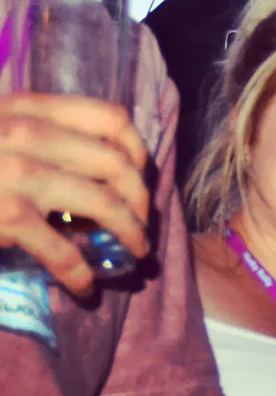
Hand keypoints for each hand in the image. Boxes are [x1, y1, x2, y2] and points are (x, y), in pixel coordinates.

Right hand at [0, 93, 150, 296]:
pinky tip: (84, 287)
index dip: (138, 150)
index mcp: (28, 107)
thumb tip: (98, 162)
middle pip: (118, 165)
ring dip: (129, 234)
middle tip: (142, 224)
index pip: (112, 119)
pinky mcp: (6, 215)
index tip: (140, 175)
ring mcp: (18, 174)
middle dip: (140, 200)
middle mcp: (29, 134)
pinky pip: (62, 249)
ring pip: (105, 204)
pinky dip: (81, 273)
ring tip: (133, 253)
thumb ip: (37, 131)